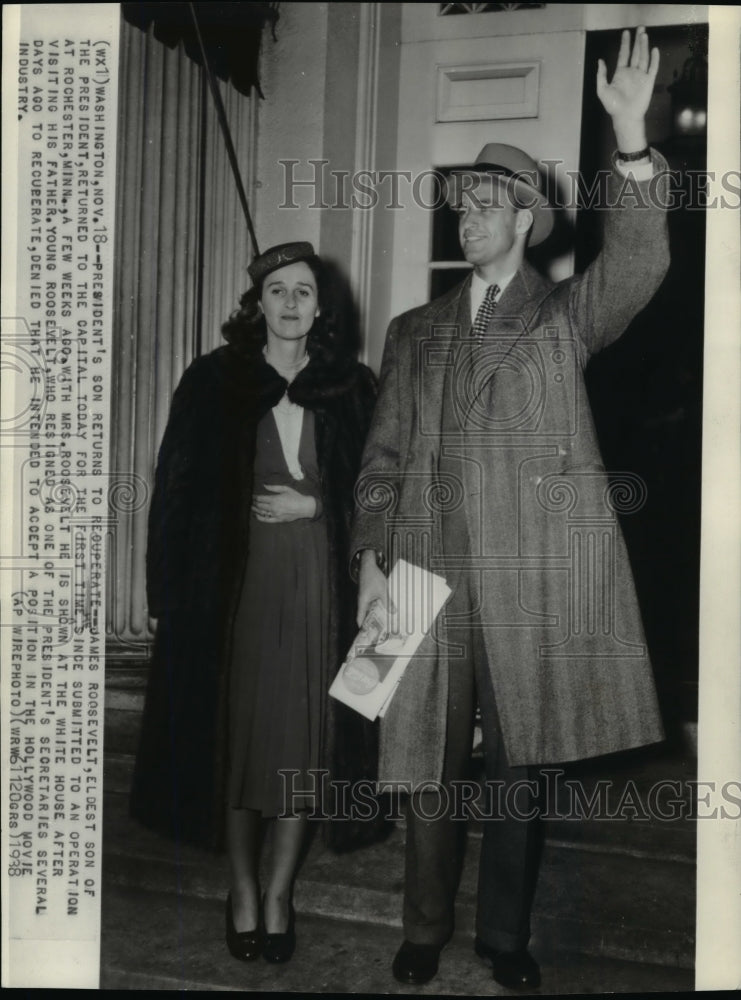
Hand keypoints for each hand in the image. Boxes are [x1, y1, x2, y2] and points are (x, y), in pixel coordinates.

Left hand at [252, 484, 315, 522]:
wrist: (304, 507)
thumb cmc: (295, 496)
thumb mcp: (285, 489)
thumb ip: (274, 487)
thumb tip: (264, 485)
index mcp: (274, 499)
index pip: (261, 498)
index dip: (255, 497)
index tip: (252, 496)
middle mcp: (273, 507)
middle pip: (260, 506)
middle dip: (254, 503)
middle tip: (251, 502)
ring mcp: (275, 514)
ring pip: (262, 512)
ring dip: (256, 510)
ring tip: (252, 508)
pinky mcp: (278, 520)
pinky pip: (266, 520)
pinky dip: (260, 518)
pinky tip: (257, 515)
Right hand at [356, 550, 386, 626]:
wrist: (368, 565)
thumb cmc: (373, 577)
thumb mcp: (383, 590)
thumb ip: (387, 602)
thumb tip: (393, 612)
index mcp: (362, 602)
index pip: (360, 618)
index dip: (363, 627)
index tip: (368, 635)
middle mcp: (362, 601)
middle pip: (365, 615)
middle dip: (371, 623)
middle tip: (379, 630)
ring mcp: (365, 597)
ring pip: (370, 609)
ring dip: (375, 614)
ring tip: (384, 621)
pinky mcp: (368, 593)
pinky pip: (372, 603)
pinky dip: (378, 607)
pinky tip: (385, 608)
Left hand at [597, 26, 658, 150]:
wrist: (625, 117)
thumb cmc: (613, 106)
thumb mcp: (602, 90)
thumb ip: (601, 75)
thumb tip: (600, 61)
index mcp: (620, 73)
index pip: (623, 54)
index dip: (625, 43)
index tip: (626, 33)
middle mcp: (631, 72)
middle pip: (635, 52)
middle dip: (637, 41)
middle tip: (639, 28)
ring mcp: (640, 76)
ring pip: (643, 57)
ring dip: (644, 46)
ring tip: (644, 35)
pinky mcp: (648, 82)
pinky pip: (652, 68)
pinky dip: (654, 59)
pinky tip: (654, 50)